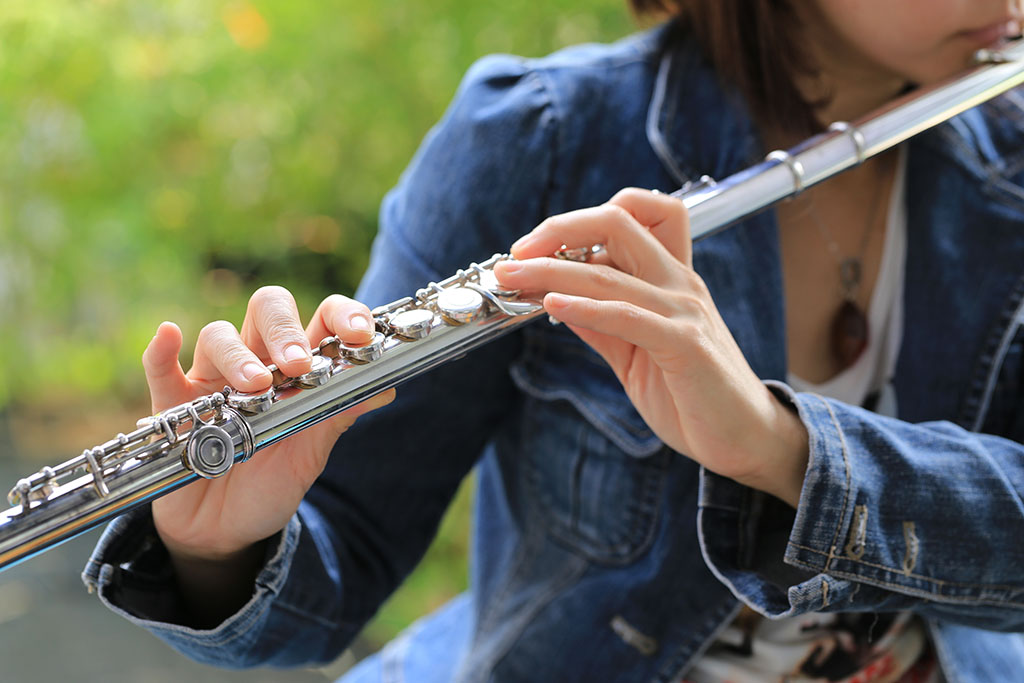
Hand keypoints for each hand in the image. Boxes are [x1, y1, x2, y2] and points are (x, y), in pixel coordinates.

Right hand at [142, 287, 393, 621]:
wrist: (226, 532)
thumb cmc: (272, 482)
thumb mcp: (311, 453)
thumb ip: (338, 417)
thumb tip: (386, 387)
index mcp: (299, 367)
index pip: (321, 320)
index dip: (342, 316)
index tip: (360, 334)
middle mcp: (257, 360)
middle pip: (267, 310)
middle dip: (285, 330)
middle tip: (297, 364)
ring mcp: (212, 379)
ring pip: (218, 337)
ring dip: (238, 355)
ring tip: (254, 387)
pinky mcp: (172, 404)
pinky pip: (160, 368)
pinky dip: (161, 351)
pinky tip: (169, 335)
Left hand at [494, 189, 807, 505]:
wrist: (745, 440)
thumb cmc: (691, 395)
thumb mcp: (632, 352)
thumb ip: (599, 323)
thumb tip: (553, 298)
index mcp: (670, 278)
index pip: (634, 213)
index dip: (579, 219)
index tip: (535, 247)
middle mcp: (679, 283)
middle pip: (618, 221)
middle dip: (557, 229)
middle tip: (515, 254)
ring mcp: (684, 311)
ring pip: (608, 272)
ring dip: (550, 271)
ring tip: (512, 277)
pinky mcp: (685, 345)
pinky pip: (627, 316)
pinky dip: (584, 308)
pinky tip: (552, 307)